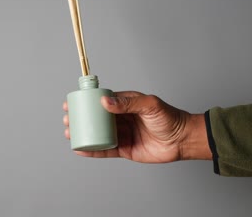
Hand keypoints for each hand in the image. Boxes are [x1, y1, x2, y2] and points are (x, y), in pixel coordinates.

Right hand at [63, 91, 210, 162]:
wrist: (182, 140)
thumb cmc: (170, 118)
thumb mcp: (149, 105)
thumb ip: (128, 102)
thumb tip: (105, 101)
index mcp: (126, 104)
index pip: (102, 101)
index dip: (87, 102)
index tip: (73, 102)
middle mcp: (122, 118)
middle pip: (96, 118)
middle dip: (81, 118)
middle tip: (68, 119)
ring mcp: (122, 134)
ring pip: (98, 134)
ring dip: (83, 134)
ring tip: (69, 133)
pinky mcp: (124, 149)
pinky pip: (105, 150)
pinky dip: (92, 150)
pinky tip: (80, 149)